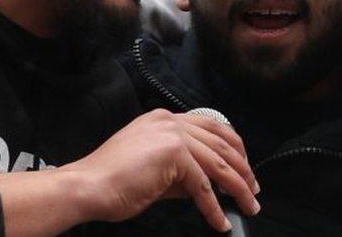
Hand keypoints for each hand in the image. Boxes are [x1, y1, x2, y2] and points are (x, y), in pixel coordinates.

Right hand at [66, 109, 259, 231]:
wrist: (88, 186)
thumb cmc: (113, 181)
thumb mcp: (155, 171)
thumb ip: (182, 173)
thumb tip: (208, 186)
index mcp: (164, 119)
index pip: (211, 126)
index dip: (234, 146)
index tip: (245, 167)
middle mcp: (170, 121)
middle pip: (222, 141)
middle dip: (243, 167)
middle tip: (254, 189)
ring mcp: (171, 134)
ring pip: (219, 163)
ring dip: (238, 188)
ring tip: (248, 205)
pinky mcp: (172, 154)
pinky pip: (203, 185)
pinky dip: (214, 207)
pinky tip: (220, 221)